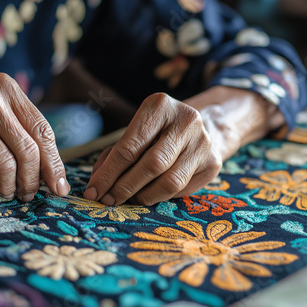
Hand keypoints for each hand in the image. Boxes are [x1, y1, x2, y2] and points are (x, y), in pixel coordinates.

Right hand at [0, 73, 69, 200]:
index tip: (59, 188)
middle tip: (28, 195)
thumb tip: (50, 173)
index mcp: (8, 88)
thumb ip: (18, 130)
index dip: (54, 164)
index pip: (43, 131)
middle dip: (32, 181)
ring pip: (5, 164)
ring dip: (8, 187)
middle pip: (28, 150)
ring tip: (4, 192)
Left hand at [83, 92, 221, 205]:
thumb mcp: (135, 132)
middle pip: (151, 165)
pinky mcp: (213, 163)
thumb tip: (96, 186)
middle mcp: (186, 120)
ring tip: (126, 200)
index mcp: (160, 106)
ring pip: (169, 182)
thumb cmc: (157, 132)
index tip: (93, 191)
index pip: (129, 147)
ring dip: (142, 196)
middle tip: (108, 200)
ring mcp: (203, 142)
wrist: (204, 126)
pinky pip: (182, 189)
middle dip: (124, 187)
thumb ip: (113, 155)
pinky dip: (160, 197)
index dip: (108, 173)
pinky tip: (148, 194)